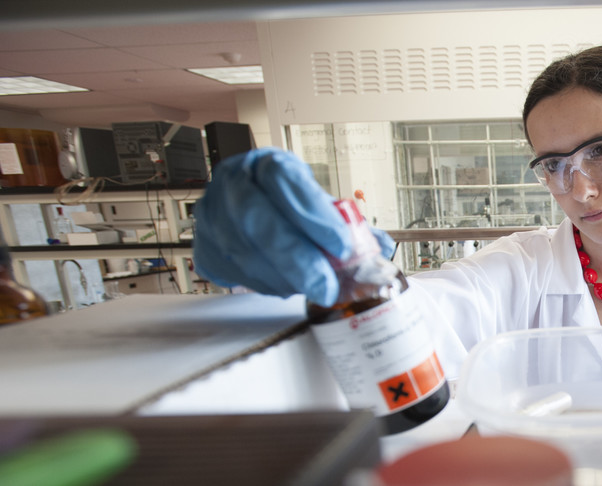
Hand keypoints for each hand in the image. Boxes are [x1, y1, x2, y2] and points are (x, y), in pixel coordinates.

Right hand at [192, 148, 394, 305]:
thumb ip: (350, 224)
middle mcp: (233, 184)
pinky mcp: (204, 247)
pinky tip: (286, 284)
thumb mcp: (320, 203)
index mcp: (266, 163)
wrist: (252, 207)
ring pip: (242, 252)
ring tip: (311, 286)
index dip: (313, 215)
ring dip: (283, 277)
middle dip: (297, 259)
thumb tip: (379, 250)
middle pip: (257, 220)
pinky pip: (232, 273)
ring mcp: (212, 215)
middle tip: (326, 284)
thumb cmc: (288, 204)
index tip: (341, 244)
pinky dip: (265, 284)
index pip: (283, 180)